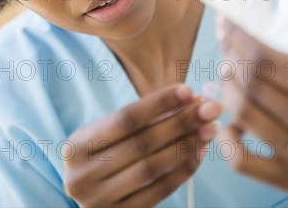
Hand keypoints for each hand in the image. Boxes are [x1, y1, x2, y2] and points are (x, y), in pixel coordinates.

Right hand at [63, 83, 222, 206]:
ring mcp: (100, 202)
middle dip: (181, 122)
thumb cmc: (103, 153)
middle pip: (142, 143)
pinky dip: (183, 171)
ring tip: (209, 129)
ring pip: (153, 168)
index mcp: (77, 147)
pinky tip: (199, 153)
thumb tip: (190, 99)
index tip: (189, 91)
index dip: (159, 103)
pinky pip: (160, 192)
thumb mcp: (107, 133)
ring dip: (187, 145)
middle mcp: (84, 176)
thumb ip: (143, 118)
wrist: (89, 194)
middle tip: (210, 108)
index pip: (126, 119)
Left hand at [216, 16, 287, 194]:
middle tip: (225, 45)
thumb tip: (247, 37)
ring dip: (227, 89)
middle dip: (231, 58)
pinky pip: (242, 161)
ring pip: (244, 114)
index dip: (241, 38)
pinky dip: (228, 139)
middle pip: (253, 84)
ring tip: (227, 75)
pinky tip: (232, 124)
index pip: (269, 61)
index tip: (228, 23)